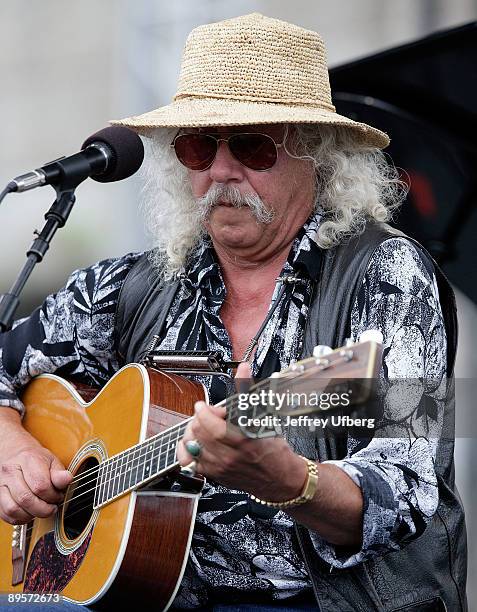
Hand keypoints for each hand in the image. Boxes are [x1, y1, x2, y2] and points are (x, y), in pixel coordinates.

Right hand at [0, 411, 72, 524]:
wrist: (13, 451)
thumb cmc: (34, 457)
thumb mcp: (51, 460)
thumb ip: (59, 472)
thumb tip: (67, 480)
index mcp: (28, 459)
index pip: (40, 485)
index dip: (52, 495)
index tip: (58, 496)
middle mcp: (11, 471)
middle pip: (26, 499)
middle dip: (43, 508)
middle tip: (51, 507)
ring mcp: (0, 483)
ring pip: (13, 508)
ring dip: (30, 515)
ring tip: (40, 510)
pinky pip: (5, 514)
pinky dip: (19, 518)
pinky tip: (29, 512)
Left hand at [177, 363, 307, 501]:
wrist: (280, 478)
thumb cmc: (274, 449)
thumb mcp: (264, 416)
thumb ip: (248, 391)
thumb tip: (243, 368)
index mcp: (242, 439)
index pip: (208, 422)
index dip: (203, 409)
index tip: (206, 406)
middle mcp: (229, 455)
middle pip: (198, 431)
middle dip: (199, 418)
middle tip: (207, 415)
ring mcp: (220, 467)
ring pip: (191, 445)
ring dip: (193, 431)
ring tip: (202, 427)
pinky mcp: (214, 475)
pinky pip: (189, 462)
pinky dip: (187, 449)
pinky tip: (195, 443)